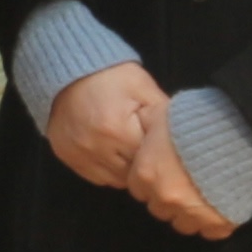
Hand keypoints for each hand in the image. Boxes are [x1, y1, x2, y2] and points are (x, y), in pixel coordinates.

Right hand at [44, 61, 165, 188]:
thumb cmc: (113, 78)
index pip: (149, 162)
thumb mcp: (145, 89)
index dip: (157, 156)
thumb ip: (164, 115)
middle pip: (132, 175)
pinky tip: (111, 153)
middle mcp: (95, 147)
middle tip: (144, 147)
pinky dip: (106, 170)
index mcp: (118, 131)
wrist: (70, 70)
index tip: (159, 147)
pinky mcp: (66, 157)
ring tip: (128, 149)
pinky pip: (95, 178)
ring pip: (114, 180)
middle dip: (142, 164)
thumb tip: (185, 138)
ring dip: (125, 170)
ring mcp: (78, 154)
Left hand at [127, 114, 233, 241]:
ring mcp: (191, 213)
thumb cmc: (197, 121)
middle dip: (169, 198)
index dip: (153, 181)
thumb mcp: (162, 114)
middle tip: (186, 183)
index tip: (165, 174)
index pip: (138, 190)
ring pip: (182, 224)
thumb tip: (141, 124)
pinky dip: (214, 222)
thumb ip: (147, 126)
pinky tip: (221, 206)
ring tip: (204, 196)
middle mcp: (164, 197)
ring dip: (189, 213)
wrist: (241, 135)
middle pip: (159, 209)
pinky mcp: (218, 223)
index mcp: (146, 174)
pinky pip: (210, 232)